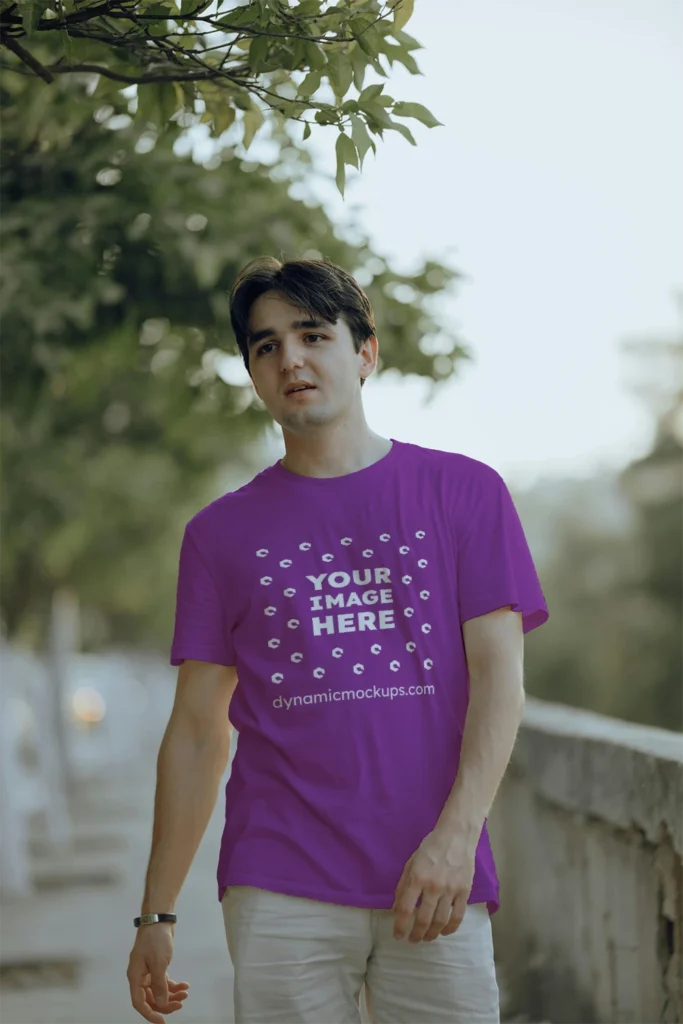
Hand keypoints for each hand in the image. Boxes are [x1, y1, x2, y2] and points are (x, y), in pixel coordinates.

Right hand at [127, 923, 188, 1022]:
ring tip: (185, 992)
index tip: (162, 1021)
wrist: (160, 919)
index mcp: (135, 977)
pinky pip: (164, 981)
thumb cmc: (156, 940)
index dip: (150, 1014)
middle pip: (150, 998)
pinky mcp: (157, 966)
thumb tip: (161, 1003)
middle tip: (181, 1004)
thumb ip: (159, 985)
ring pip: (158, 990)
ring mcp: (148, 971)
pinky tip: (185, 984)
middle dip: (165, 1003)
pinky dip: (174, 984)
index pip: (139, 1003)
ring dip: (172, 994)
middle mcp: (140, 976)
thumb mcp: (159, 963)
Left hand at [392, 828, 476, 942]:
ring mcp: (451, 890)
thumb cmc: (430, 847)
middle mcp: (433, 886)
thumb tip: (396, 909)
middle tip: (412, 940)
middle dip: (416, 934)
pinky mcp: (465, 891)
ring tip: (426, 938)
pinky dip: (451, 928)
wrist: (456, 836)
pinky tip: (444, 932)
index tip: (398, 935)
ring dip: (432, 934)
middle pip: (423, 919)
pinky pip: (458, 916)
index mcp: (417, 877)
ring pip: (440, 921)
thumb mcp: (411, 862)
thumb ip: (402, 886)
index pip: (405, 908)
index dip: (400, 926)